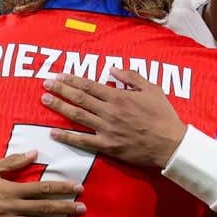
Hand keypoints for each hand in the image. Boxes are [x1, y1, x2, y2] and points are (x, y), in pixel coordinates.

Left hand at [41, 69, 187, 167]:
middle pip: (79, 98)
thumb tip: (112, 69)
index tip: (59, 75)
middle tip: (46, 84)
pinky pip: (83, 141)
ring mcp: (106, 130)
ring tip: (45, 100)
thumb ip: (131, 77)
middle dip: (61, 90)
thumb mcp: (152, 89)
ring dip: (60, 107)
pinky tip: (53, 132)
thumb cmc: (163, 116)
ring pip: (77, 116)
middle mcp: (109, 112)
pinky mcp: (107, 146)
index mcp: (119, 97)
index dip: (72, 80)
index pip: (89, 86)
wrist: (170, 144)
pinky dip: (67, 137)